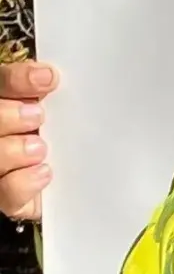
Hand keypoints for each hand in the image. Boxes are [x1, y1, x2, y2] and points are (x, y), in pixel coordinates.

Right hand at [0, 62, 53, 223]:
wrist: (66, 192)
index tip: (47, 78)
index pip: (1, 83)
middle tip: (36, 116)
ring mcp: (0, 167)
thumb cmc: (63, 143)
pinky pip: (5, 192)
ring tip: (40, 148)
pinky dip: (24, 182)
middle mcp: (0, 133)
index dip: (17, 80)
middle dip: (8, 115)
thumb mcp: (62, 115)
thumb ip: (49, 97)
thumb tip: (49, 76)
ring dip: (14, 149)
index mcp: (9, 108)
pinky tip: (44, 172)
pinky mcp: (5, 197)